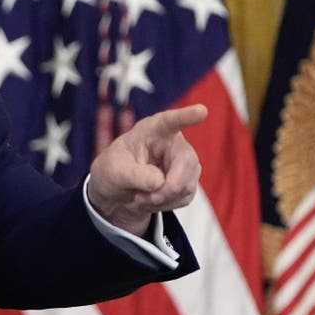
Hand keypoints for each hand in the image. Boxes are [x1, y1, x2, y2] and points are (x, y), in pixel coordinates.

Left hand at [87, 104, 206, 235]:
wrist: (117, 190)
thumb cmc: (113, 171)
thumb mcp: (113, 171)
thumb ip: (134, 175)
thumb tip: (160, 182)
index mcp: (152, 130)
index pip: (170, 121)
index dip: (186, 116)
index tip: (201, 110)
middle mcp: (173, 143)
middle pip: (186, 162)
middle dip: (168, 187)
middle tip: (143, 198)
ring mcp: (184, 162)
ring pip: (186, 184)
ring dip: (161, 199)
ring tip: (139, 196)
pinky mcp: (188, 181)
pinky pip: (185, 197)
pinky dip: (165, 204)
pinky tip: (151, 199)